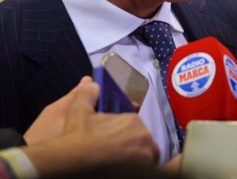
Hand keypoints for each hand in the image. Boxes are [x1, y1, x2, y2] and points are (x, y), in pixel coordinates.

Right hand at [25, 80, 158, 176]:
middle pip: (142, 141)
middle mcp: (144, 136)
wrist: (71, 160)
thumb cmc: (76, 136)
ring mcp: (146, 155)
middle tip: (116, 152)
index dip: (124, 135)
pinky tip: (125, 170)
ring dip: (138, 157)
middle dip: (132, 146)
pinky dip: (139, 169)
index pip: (134, 128)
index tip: (115, 142)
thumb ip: (88, 94)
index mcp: (133, 121)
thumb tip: (93, 83)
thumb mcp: (78, 110)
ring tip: (121, 163)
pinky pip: (148, 168)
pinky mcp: (145, 170)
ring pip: (146, 155)